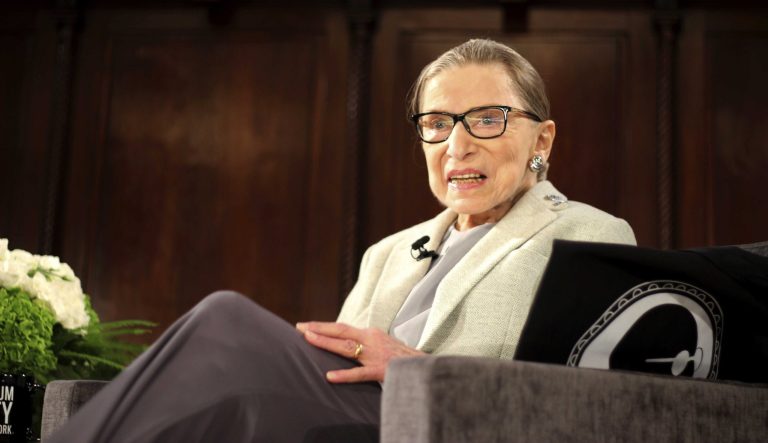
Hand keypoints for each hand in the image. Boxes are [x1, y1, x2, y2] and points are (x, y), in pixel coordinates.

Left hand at [295, 321, 423, 382]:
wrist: (425, 366)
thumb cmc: (402, 357)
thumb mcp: (382, 345)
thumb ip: (365, 344)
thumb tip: (345, 345)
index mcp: (371, 333)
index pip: (343, 328)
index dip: (323, 326)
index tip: (305, 326)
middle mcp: (372, 339)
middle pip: (341, 331)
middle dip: (319, 329)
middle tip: (300, 327)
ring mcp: (376, 354)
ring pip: (347, 347)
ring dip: (327, 342)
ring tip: (309, 339)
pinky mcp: (381, 370)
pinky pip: (360, 373)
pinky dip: (344, 375)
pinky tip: (329, 376)